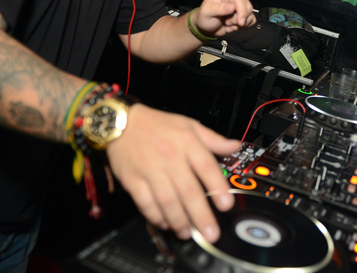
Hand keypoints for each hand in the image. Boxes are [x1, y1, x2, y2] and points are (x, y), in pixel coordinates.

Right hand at [107, 104, 241, 241]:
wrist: (121, 123)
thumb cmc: (157, 124)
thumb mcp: (189, 125)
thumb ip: (213, 139)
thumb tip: (235, 145)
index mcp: (187, 143)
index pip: (206, 167)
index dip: (217, 187)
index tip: (226, 205)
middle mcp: (170, 157)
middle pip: (188, 190)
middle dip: (201, 215)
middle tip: (210, 233)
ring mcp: (150, 169)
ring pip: (167, 200)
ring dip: (179, 220)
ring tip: (188, 233)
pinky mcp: (133, 179)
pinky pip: (145, 202)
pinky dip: (155, 216)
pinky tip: (164, 223)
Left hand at [195, 0, 255, 36]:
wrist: (206, 26)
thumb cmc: (205, 17)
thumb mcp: (207, 12)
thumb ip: (218, 8)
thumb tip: (231, 7)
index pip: (240, 0)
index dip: (242, 12)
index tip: (240, 23)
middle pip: (248, 8)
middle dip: (238, 19)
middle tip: (227, 22)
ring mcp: (241, 6)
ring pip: (250, 16)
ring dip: (239, 24)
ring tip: (228, 23)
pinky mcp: (244, 14)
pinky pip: (251, 21)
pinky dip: (243, 27)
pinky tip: (233, 25)